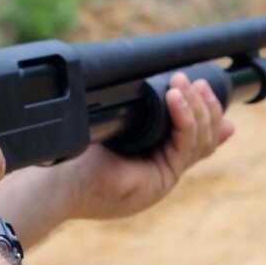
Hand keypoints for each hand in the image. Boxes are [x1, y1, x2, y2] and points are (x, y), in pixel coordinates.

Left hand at [63, 73, 235, 219]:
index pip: (193, 137)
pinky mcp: (161, 179)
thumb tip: (163, 93)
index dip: (204, 113)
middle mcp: (162, 170)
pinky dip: (185, 119)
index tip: (200, 85)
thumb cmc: (78, 156)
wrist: (60, 183)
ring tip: (184, 83)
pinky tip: (175, 98)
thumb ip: (141, 116)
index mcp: (153, 159)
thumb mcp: (115, 129)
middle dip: (205, 106)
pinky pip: (185, 146)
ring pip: (201, 141)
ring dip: (198, 108)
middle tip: (194, 81)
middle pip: (204, 138)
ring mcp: (164, 177)